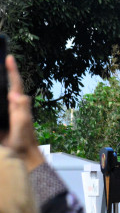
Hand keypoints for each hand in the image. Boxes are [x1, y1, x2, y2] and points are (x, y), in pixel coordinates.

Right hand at [1, 55, 43, 170]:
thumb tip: (17, 94)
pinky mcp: (2, 119)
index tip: (9, 57)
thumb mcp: (22, 125)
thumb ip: (22, 111)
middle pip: (8, 86)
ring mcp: (7, 112)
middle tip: (1, 59)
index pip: (15, 84)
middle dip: (5, 72)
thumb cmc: (24, 141)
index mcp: (18, 105)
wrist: (22, 155)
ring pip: (2, 94)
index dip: (12, 71)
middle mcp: (13, 106)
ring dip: (0, 83)